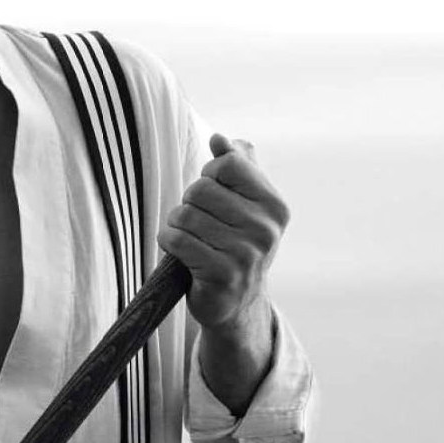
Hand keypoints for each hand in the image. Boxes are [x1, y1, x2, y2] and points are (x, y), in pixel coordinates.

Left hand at [158, 133, 288, 330]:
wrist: (236, 302)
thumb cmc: (235, 244)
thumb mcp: (245, 203)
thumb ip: (236, 166)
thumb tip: (220, 139)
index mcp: (275, 205)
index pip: (229, 165)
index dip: (209, 175)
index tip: (212, 195)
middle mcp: (266, 229)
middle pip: (201, 189)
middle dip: (189, 202)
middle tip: (197, 222)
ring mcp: (245, 254)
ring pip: (185, 215)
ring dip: (176, 224)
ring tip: (189, 237)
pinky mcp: (220, 275)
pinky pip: (177, 240)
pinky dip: (168, 241)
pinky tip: (178, 250)